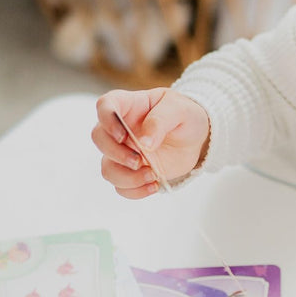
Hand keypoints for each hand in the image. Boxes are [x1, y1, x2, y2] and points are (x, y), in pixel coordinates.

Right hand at [92, 88, 209, 198]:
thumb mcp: (179, 110)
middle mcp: (120, 129)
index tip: (123, 135)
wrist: (196, 138)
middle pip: (99, 139)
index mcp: (129, 105)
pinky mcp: (131, 172)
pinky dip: (135, 191)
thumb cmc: (184, 116)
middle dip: (116, 154)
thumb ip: (160, 121)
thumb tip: (144, 143)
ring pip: (107, 168)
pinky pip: (121, 187)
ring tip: (152, 175)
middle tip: (139, 161)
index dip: (107, 120)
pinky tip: (154, 185)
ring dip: (127, 177)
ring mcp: (123, 152)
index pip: (105, 106)